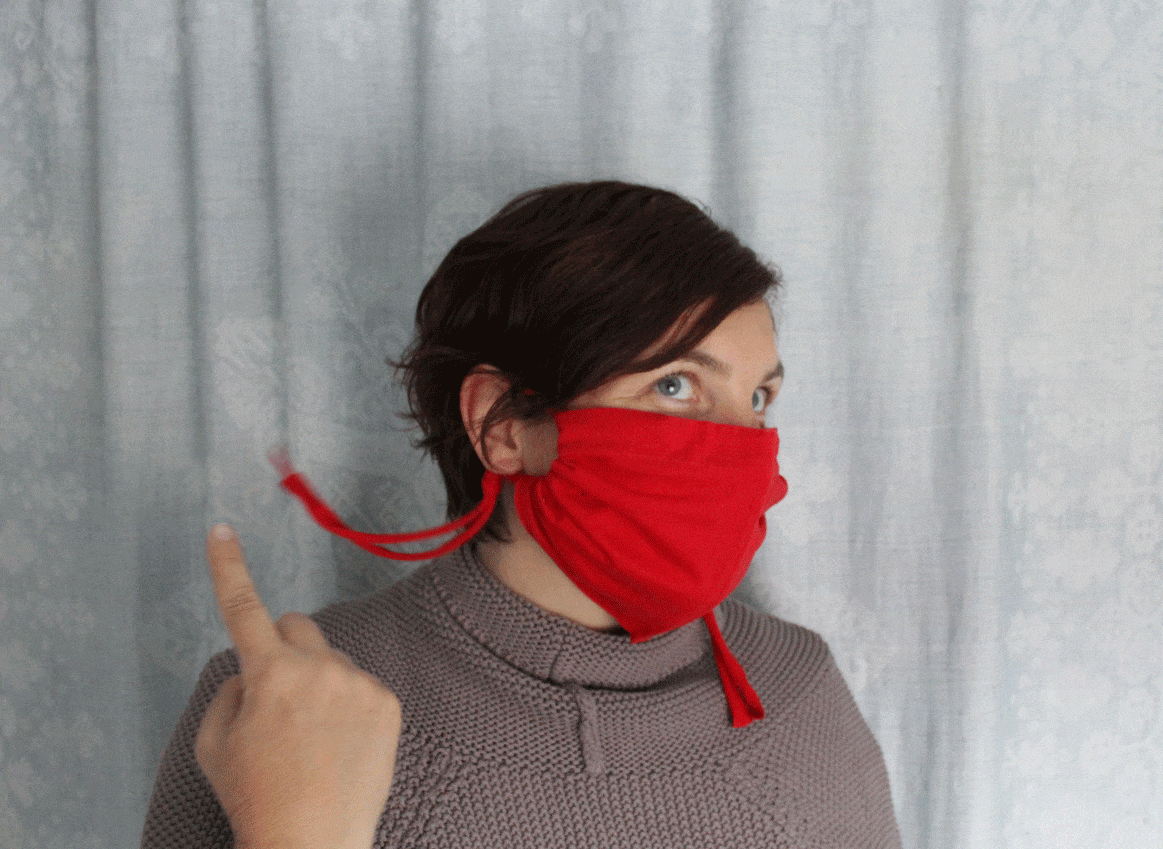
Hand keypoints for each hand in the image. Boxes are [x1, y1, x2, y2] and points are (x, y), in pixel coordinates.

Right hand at [194, 524, 400, 848]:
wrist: (312, 843)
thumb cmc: (255, 797)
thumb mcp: (214, 744)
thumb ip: (231, 690)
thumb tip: (252, 670)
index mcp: (268, 672)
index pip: (243, 607)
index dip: (228, 567)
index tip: (222, 530)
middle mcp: (318, 667)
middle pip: (296, 625)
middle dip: (281, 647)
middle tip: (277, 693)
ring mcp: (358, 683)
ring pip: (331, 661)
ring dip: (318, 682)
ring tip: (313, 740)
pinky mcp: (388, 703)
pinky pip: (361, 686)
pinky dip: (349, 706)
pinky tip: (341, 746)